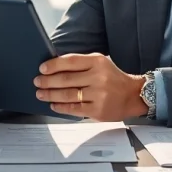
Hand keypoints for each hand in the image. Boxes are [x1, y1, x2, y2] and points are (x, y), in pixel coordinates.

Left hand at [33, 53, 147, 120]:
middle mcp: (98, 77)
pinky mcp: (97, 110)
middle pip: (66, 79)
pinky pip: (74, 108)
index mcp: (98, 62)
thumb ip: (81, 64)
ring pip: (67, 95)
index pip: (70, 61)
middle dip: (47, 81)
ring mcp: (98, 94)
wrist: (133, 95)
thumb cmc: (114, 78)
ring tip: (41, 94)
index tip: (42, 68)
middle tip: (38, 82)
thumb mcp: (101, 64)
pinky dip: (61, 107)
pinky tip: (53, 105)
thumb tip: (55, 68)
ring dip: (50, 95)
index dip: (53, 65)